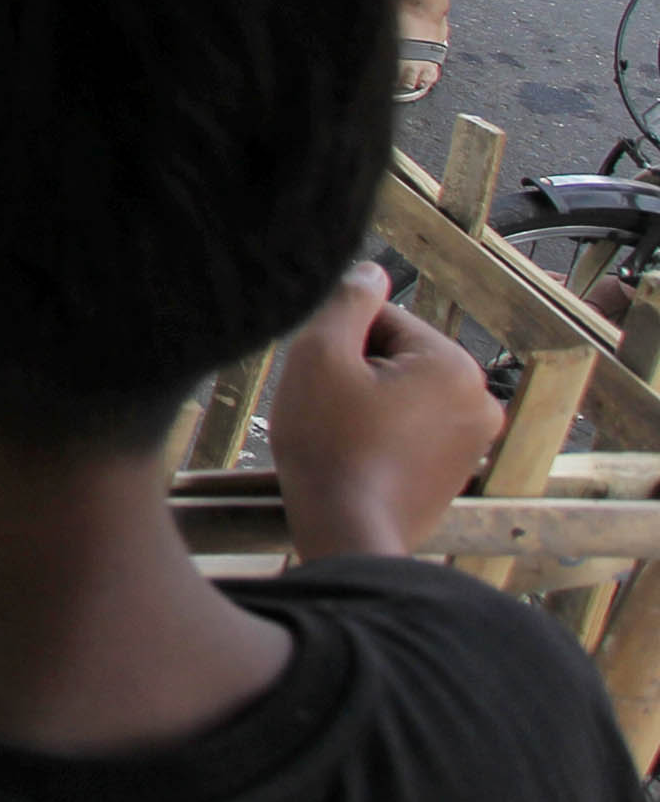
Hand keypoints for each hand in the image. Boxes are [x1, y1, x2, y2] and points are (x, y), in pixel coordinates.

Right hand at [269, 262, 500, 560]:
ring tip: (343, 436)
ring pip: (406, 393)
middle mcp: (480, 399)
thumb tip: (370, 272)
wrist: (347, 529)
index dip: (341, 341)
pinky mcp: (460, 470)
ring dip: (371, 403)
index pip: (384, 319)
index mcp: (454, 365)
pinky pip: (416, 429)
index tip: (323, 378)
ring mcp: (475, 440)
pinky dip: (386, 434)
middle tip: (330, 409)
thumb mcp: (321, 356)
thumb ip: (347, 302)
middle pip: (399, 357)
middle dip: (359, 373)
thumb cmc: (330, 444)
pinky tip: (360, 455)